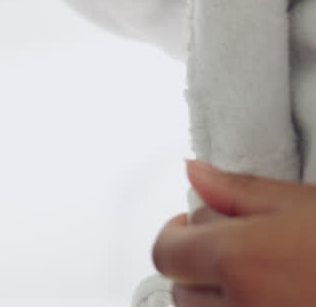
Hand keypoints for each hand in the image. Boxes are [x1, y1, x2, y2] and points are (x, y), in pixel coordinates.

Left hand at [152, 160, 315, 305]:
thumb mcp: (302, 205)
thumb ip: (239, 191)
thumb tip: (195, 173)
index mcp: (238, 262)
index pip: (165, 254)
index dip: (176, 233)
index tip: (197, 222)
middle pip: (181, 290)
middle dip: (198, 266)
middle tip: (240, 248)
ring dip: (219, 295)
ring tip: (260, 274)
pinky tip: (274, 294)